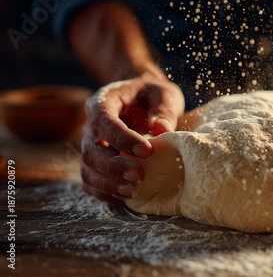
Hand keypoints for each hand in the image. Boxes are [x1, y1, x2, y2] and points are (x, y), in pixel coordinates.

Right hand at [81, 69, 184, 203]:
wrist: (141, 98)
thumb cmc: (152, 95)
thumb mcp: (163, 94)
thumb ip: (164, 110)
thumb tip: (162, 130)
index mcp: (103, 102)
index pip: (104, 122)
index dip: (122, 139)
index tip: (147, 151)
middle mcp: (90, 125)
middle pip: (91, 150)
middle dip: (114, 166)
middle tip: (140, 175)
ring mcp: (90, 145)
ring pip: (88, 169)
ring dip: (108, 183)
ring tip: (133, 191)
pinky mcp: (95, 162)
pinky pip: (91, 181)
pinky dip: (104, 192)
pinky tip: (124, 197)